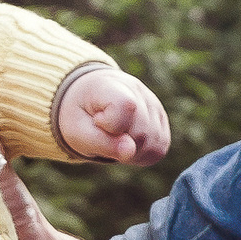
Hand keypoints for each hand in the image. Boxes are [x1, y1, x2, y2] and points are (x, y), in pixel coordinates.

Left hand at [56, 66, 170, 166]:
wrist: (89, 100)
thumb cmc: (81, 115)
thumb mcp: (78, 131)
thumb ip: (101, 142)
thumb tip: (129, 152)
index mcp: (111, 84)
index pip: (126, 106)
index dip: (111, 125)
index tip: (97, 120)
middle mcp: (138, 90)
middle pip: (141, 132)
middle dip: (120, 144)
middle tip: (102, 133)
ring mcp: (154, 104)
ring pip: (153, 143)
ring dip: (131, 152)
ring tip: (114, 139)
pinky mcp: (162, 120)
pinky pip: (159, 149)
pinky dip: (141, 154)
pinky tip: (126, 144)